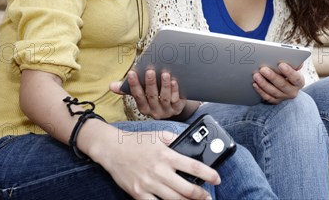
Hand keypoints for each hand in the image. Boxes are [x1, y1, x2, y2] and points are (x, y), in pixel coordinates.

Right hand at [85, 122, 217, 198]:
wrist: (112, 148)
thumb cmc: (136, 142)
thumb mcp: (158, 135)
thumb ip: (174, 139)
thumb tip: (188, 145)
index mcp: (166, 155)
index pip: (193, 166)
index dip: (208, 174)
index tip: (217, 178)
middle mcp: (159, 171)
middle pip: (186, 189)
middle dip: (201, 195)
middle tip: (208, 197)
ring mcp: (149, 184)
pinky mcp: (139, 194)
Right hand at [111, 70, 185, 119]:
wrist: (174, 106)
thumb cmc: (154, 96)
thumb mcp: (142, 94)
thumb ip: (127, 89)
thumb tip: (111, 85)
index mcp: (143, 107)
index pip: (137, 96)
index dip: (134, 84)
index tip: (131, 72)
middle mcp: (154, 111)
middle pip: (152, 96)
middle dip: (150, 83)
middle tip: (150, 71)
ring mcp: (167, 110)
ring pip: (164, 98)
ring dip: (164, 86)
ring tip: (164, 74)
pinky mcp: (178, 108)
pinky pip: (176, 101)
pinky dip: (175, 91)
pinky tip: (174, 82)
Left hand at [252, 62, 304, 103]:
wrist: (287, 84)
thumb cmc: (289, 71)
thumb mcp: (293, 67)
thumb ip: (295, 63)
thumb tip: (298, 62)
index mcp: (299, 82)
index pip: (295, 78)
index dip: (289, 72)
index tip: (281, 64)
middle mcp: (292, 91)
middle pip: (282, 85)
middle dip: (272, 76)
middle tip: (263, 69)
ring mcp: (283, 97)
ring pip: (273, 91)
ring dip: (263, 83)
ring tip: (256, 75)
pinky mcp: (275, 101)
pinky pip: (267, 97)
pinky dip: (260, 90)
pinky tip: (255, 84)